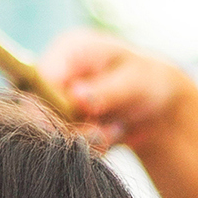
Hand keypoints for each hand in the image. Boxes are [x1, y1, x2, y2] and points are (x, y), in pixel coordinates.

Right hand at [40, 28, 191, 152]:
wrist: (159, 106)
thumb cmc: (149, 80)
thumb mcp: (135, 80)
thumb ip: (106, 90)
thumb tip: (76, 97)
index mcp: (69, 50)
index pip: (40, 77)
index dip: (44, 103)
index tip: (62, 127)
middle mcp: (57, 74)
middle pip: (38, 107)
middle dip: (72, 127)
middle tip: (103, 132)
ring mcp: (57, 101)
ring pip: (52, 130)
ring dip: (86, 138)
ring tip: (116, 128)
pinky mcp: (63, 125)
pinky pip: (66, 144)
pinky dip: (90, 147)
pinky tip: (111, 134)